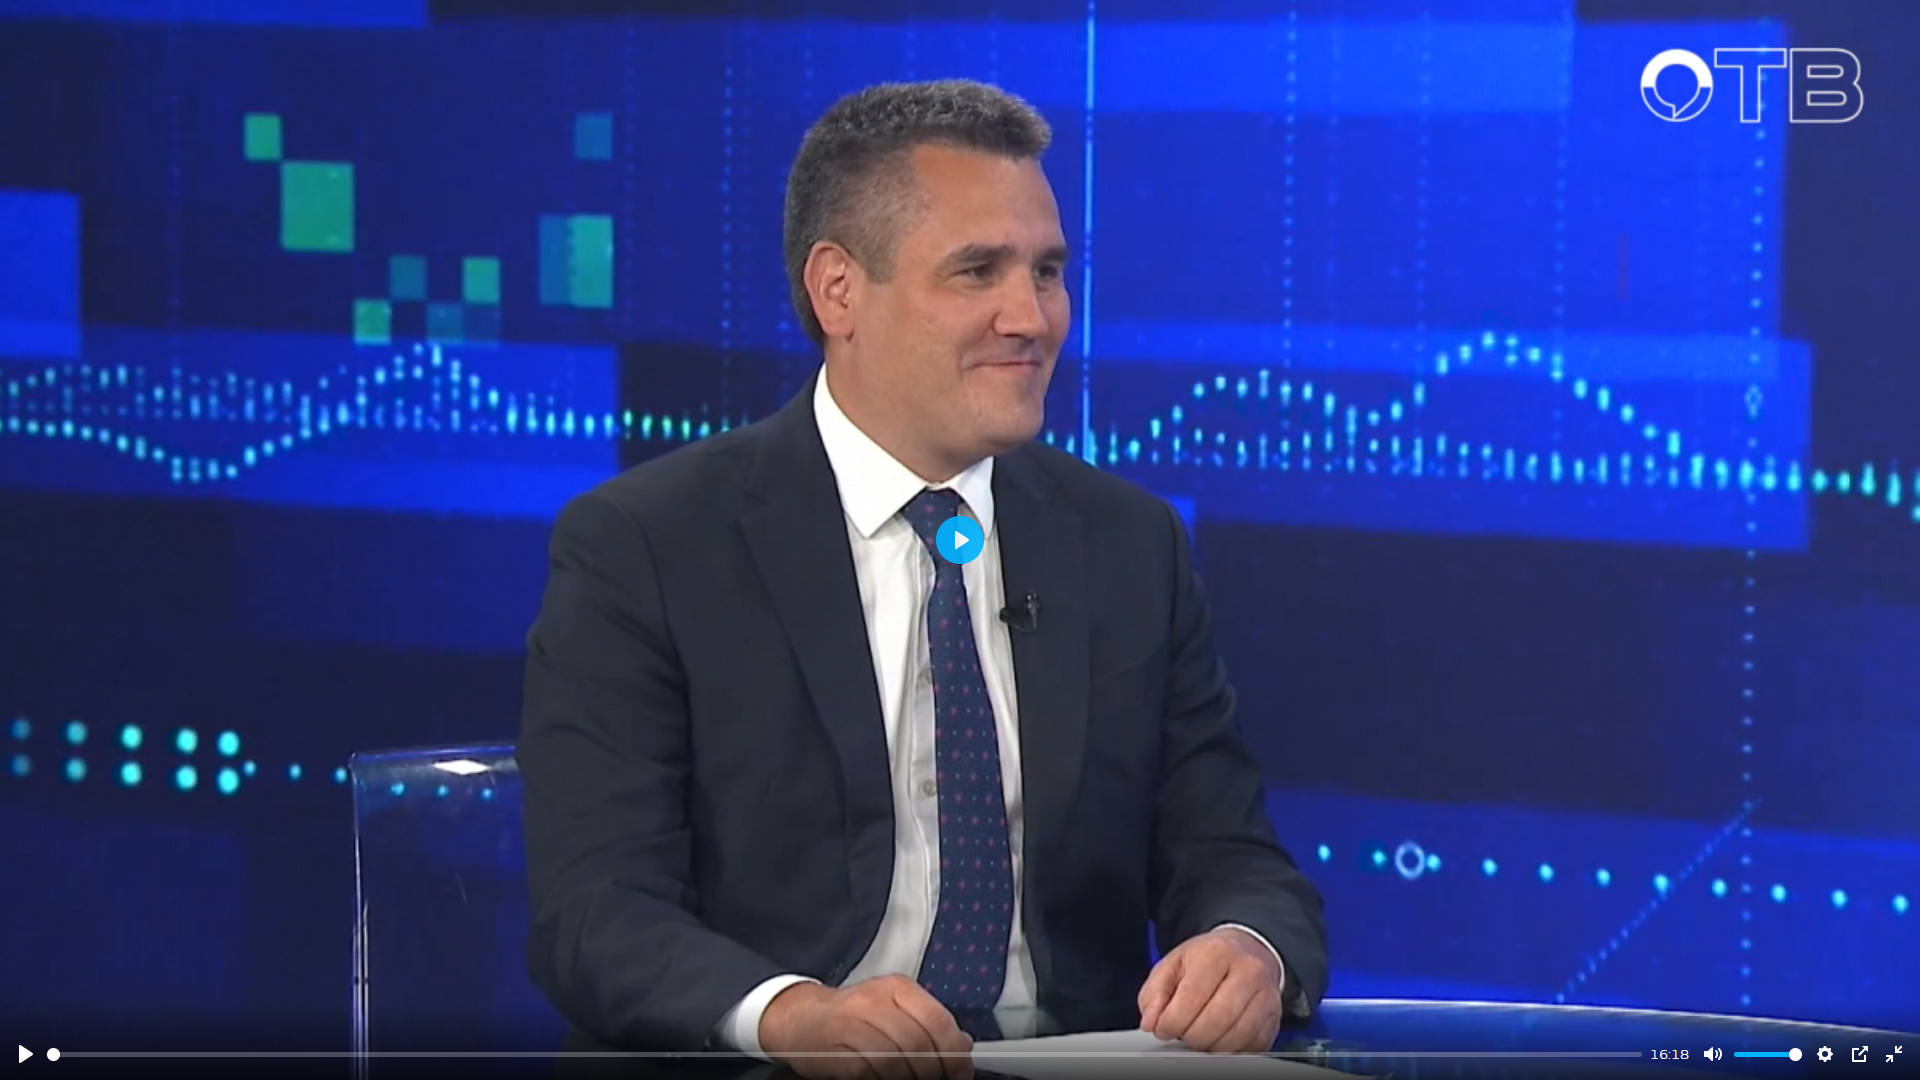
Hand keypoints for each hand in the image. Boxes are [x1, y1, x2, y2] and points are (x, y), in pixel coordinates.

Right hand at [759, 975, 973, 1079]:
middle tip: (936, 1078)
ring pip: (897, 1061)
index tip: (961, 1070)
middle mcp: (874, 1002)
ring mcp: (853, 1026)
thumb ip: (927, 1022)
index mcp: (896, 988)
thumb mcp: (892, 1008)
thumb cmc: (850, 1015)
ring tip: (909, 1078)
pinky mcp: (836, 1052)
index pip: (938, 1020)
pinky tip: (884, 1077)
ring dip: (909, 1077)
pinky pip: (871, 1073)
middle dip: (933, 1070)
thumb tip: (962, 1043)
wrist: (800, 1018)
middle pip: (919, 1044)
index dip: (954, 1052)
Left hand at [1136, 927, 1282, 1052]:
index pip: (1191, 998)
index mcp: (1217, 953)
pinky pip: (1252, 1045)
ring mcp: (1266, 994)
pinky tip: (1218, 1037)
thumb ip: (1154, 993)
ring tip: (1199, 1034)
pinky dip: (1231, 1049)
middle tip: (1182, 1033)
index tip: (1163, 1028)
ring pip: (1235, 1037)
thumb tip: (1151, 1022)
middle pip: (1216, 1020)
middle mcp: (1248, 971)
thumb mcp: (1173, 964)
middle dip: (1191, 1036)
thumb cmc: (1207, 959)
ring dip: (1210, 1045)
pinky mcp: (1275, 1016)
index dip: (1171, 1022)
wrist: (1245, 950)